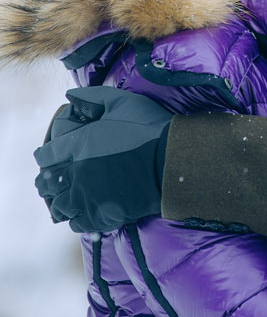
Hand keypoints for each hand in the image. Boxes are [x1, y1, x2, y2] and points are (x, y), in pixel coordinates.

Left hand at [34, 87, 171, 232]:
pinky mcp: (103, 215)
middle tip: (50, 180)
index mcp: (78, 145)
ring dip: (61, 200)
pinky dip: (77, 218)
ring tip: (66, 198)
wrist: (172, 161)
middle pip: (47, 184)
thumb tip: (70, 94)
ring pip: (60, 206)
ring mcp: (89, 197)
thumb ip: (93, 96)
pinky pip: (78, 223)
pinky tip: (83, 212)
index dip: (45, 155)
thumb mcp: (122, 102)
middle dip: (47, 181)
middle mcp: (77, 173)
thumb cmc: (148, 129)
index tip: (48, 156)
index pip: (46, 155)